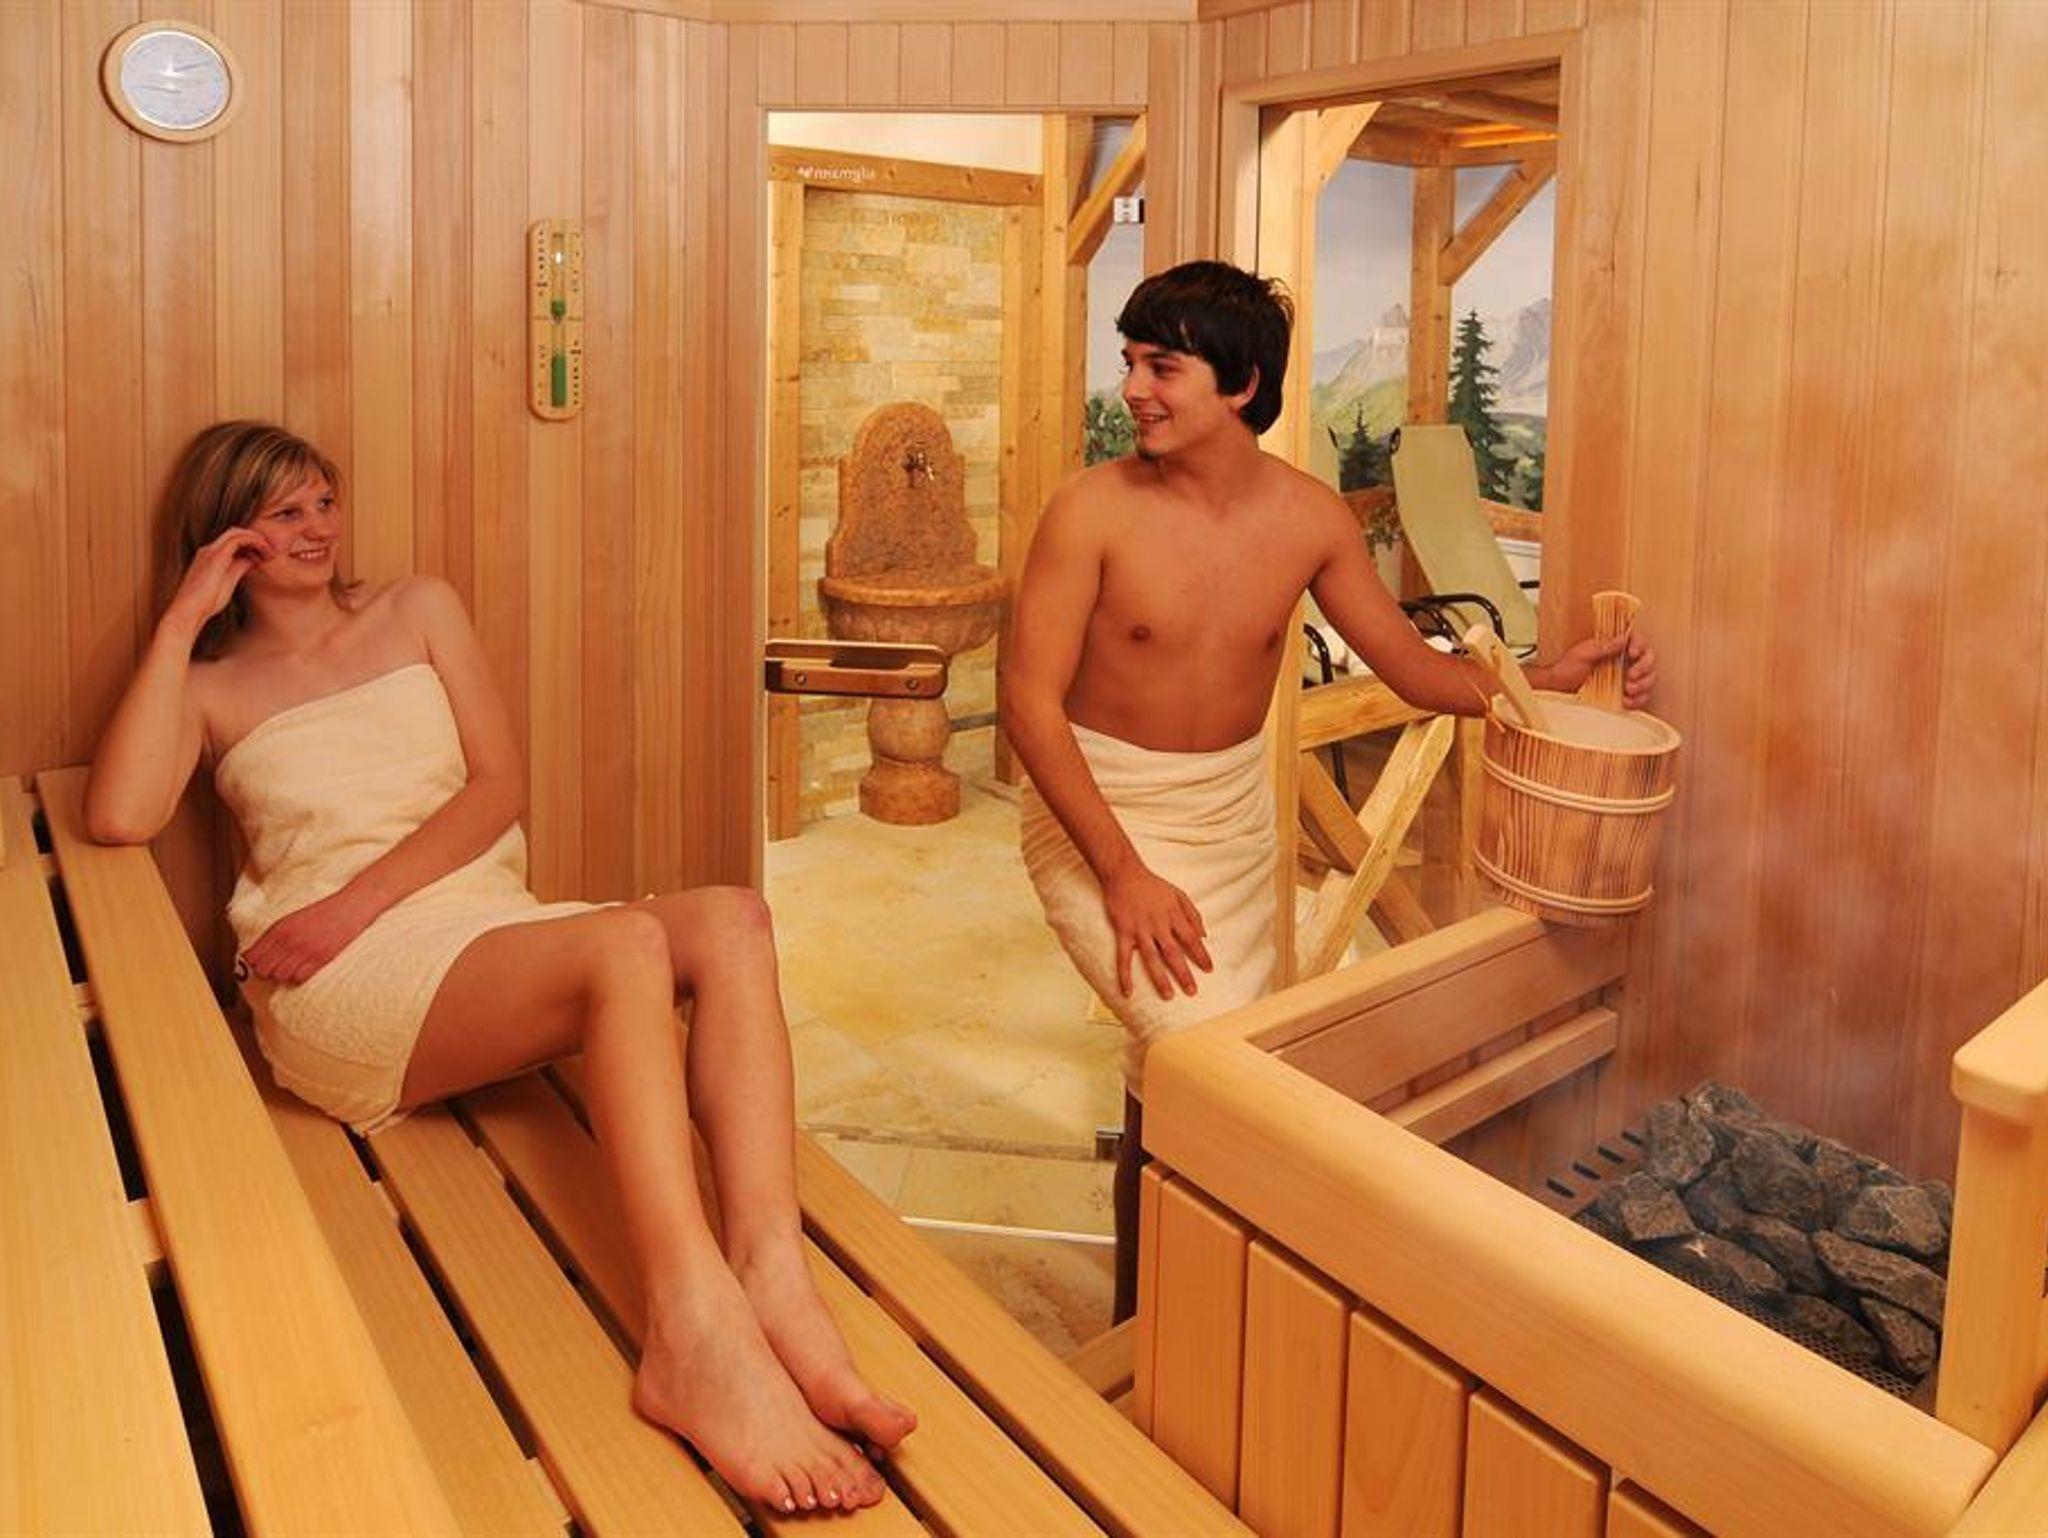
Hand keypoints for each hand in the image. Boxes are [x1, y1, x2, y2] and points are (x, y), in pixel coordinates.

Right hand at [164, 527, 270, 633]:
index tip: (266, 554)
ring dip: (257, 538)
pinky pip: (237, 539)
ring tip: (271, 550)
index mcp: (209, 557)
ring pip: (236, 532)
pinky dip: (254, 541)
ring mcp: (210, 551)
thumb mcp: (227, 583)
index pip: (232, 542)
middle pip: (234, 533)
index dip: (251, 545)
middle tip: (272, 549)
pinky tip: (265, 550)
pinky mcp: (216, 556)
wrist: (188, 610)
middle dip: (255, 538)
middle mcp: (208, 550)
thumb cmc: (206, 603)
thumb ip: (237, 569)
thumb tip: (251, 560)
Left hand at [240, 888, 377, 985]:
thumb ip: (275, 936)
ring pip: (279, 976)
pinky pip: (298, 978)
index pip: (251, 957)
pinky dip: (299, 977)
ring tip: (293, 968)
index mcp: (278, 928)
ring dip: (284, 975)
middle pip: (262, 970)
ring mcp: (304, 949)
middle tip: (278, 968)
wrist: (350, 908)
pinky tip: (305, 968)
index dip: (255, 964)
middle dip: (268, 972)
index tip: (263, 963)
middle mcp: (288, 940)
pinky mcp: (320, 958)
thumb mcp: (293, 920)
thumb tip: (257, 956)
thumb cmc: (323, 913)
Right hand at [1102, 861, 1212, 1001]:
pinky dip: (1125, 975)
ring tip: (1169, 996)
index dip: (1202, 955)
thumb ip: (1193, 914)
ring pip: (1152, 959)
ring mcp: (1140, 929)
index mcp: (1174, 916)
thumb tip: (1205, 935)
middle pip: (1174, 953)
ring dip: (1160, 979)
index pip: (1192, 939)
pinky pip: (1124, 957)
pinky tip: (1128, 992)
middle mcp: (1159, 925)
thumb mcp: (1179, 894)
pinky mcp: (1123, 931)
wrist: (1124, 873)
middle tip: (1192, 991)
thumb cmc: (1152, 885)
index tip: (1210, 970)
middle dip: (1184, 974)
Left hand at [1537, 630, 1658, 709]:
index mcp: (1615, 647)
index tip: (1632, 653)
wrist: (1558, 690)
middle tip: (1630, 677)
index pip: (1638, 640)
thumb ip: (1603, 646)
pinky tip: (1626, 701)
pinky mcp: (1626, 694)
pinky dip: (1638, 700)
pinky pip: (1642, 697)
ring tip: (1627, 690)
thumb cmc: (1566, 669)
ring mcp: (1627, 678)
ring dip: (1643, 685)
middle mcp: (1624, 661)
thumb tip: (1624, 637)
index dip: (1640, 645)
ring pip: (1650, 678)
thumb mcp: (1582, 654)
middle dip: (1644, 668)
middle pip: (1650, 659)